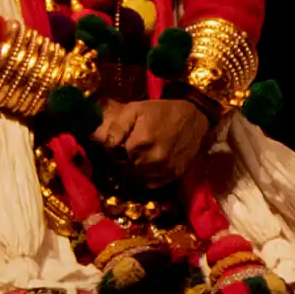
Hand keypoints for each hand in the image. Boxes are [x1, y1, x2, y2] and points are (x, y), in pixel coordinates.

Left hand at [97, 90, 213, 185]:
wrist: (194, 116)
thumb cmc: (161, 111)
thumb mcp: (134, 110)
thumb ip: (116, 127)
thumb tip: (100, 143)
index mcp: (140, 143)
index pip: (113, 156)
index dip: (112, 151)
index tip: (116, 145)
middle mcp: (153, 160)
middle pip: (125, 169)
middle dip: (122, 161)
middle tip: (127, 151)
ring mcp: (164, 169)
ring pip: (137, 178)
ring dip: (133, 170)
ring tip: (137, 157)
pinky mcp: (174, 174)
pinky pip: (152, 183)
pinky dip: (146, 177)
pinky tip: (147, 165)